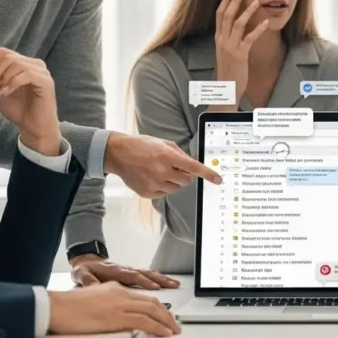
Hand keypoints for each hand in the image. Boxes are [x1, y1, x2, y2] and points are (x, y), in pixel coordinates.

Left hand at [0, 49, 59, 153]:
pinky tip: (5, 94)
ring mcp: (42, 72)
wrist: (32, 127)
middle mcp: (35, 64)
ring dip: (3, 78)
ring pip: (17, 64)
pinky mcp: (46, 82)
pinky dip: (11, 84)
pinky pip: (26, 74)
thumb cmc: (17, 109)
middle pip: (9, 57)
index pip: (4, 52)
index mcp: (25, 63)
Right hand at [48, 281, 179, 336]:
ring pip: (152, 310)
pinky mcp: (116, 316)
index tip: (165, 314)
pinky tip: (164, 332)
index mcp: (115, 289)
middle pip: (153, 302)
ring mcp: (119, 304)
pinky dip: (157, 327)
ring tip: (174, 329)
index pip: (144, 297)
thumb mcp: (93, 302)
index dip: (158, 306)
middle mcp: (121, 294)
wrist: (55, 307)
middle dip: (166, 314)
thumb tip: (115, 315)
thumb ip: (108, 305)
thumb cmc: (68, 308)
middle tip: (174, 324)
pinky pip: (144, 321)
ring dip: (166, 321)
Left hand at [70, 254, 180, 289]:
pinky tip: (167, 281)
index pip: (132, 276)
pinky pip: (148, 274)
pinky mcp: (132, 272)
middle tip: (173, 285)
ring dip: (163, 278)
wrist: (87, 260)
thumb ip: (86, 279)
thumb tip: (92, 284)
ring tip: (175, 283)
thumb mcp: (80, 274)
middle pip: (146, 273)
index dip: (143, 281)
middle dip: (160, 279)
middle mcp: (125, 269)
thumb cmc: (85, 269)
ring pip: (149, 273)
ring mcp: (130, 269)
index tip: (154, 287)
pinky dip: (159, 277)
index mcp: (115, 270)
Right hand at [104, 133, 222, 196]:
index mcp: (167, 156)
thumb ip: (180, 155)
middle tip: (174, 167)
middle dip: (185, 175)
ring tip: (159, 170)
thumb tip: (193, 165)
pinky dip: (163, 187)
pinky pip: (164, 193)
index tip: (218, 179)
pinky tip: (152, 177)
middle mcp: (162, 171)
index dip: (207, 174)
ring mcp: (154, 184)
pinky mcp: (147, 193)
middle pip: (187, 180)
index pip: (193, 167)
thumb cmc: (143, 146)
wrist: (119, 154)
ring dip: (173, 181)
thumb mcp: (164, 144)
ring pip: (176, 188)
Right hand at [215, 0, 270, 103]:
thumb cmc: (229, 71)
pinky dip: (258, 30)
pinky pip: (249, 39)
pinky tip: (266, 23)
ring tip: (256, 1)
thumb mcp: (226, 52)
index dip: (225, 1)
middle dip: (234, 0)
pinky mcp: (240, 55)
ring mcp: (230, 47)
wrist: (226, 89)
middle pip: (226, 15)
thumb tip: (237, 27)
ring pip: (237, 24)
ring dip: (247, 11)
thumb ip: (230, 39)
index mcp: (218, 38)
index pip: (219, 15)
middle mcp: (222, 40)